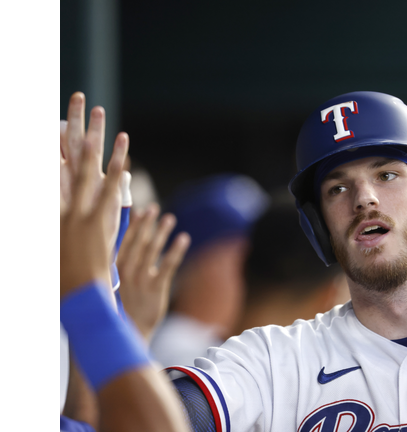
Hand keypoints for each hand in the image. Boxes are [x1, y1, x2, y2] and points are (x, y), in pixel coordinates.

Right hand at [60, 120, 129, 296]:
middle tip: (80, 101)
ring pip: (91, 177)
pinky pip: (109, 201)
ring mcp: (81, 220)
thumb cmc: (64, 280)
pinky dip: (116, 181)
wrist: (75, 304)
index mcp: (52, 214)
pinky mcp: (100, 232)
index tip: (53, 121)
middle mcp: (63, 211)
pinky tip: (124, 164)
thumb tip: (60, 201)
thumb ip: (59, 225)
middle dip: (77, 131)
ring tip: (110, 126)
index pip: (49, 170)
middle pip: (70, 164)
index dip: (52, 144)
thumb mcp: (56, 248)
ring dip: (102, 150)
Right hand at [117, 203, 190, 340]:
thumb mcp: (112, 287)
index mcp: (113, 270)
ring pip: (151, 251)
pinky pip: (167, 266)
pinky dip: (175, 251)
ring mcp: (140, 280)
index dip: (131, 226)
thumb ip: (117, 266)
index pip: (122, 242)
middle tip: (153, 209)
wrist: (128, 335)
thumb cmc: (121, 309)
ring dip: (161, 233)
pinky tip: (183, 238)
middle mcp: (125, 272)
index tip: (139, 210)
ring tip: (169, 218)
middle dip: (145, 224)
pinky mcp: (155, 289)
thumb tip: (122, 246)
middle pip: (137, 242)